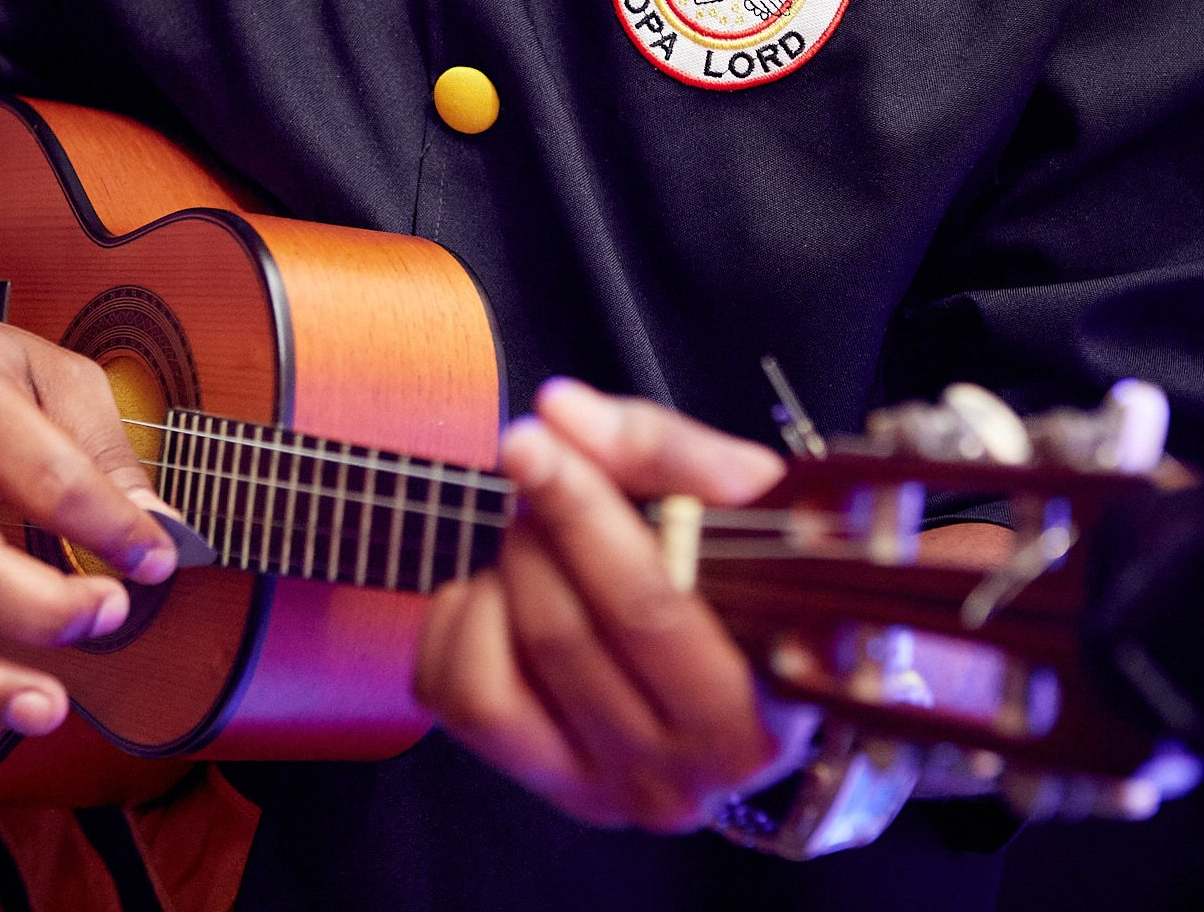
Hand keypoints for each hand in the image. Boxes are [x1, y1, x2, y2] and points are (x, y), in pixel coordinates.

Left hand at [413, 378, 790, 831]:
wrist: (736, 662)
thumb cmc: (740, 575)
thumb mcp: (737, 500)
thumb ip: (661, 447)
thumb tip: (560, 411)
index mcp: (751, 713)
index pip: (647, 608)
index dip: (580, 515)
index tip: (530, 442)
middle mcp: (677, 776)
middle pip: (562, 633)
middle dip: (538, 531)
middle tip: (546, 473)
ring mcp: (600, 792)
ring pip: (493, 684)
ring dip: (501, 585)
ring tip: (536, 544)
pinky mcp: (535, 782)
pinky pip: (451, 699)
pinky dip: (462, 628)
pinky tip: (506, 598)